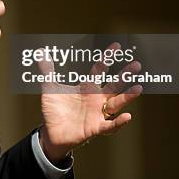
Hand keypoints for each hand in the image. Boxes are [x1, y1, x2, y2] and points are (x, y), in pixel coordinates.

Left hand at [38, 43, 141, 161]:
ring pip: (116, 103)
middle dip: (124, 75)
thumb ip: (47, 70)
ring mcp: (97, 113)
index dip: (107, 57)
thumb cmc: (55, 110)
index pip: (99, 69)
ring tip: (138, 88)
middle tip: (136, 65)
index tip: (116, 46)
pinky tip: (128, 117)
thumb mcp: (49, 88)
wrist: (51, 132)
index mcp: (86, 88)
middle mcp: (95, 99)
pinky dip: (119, 122)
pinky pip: (109, 125)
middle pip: (113, 85)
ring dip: (127, 97)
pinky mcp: (95, 128)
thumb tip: (40, 52)